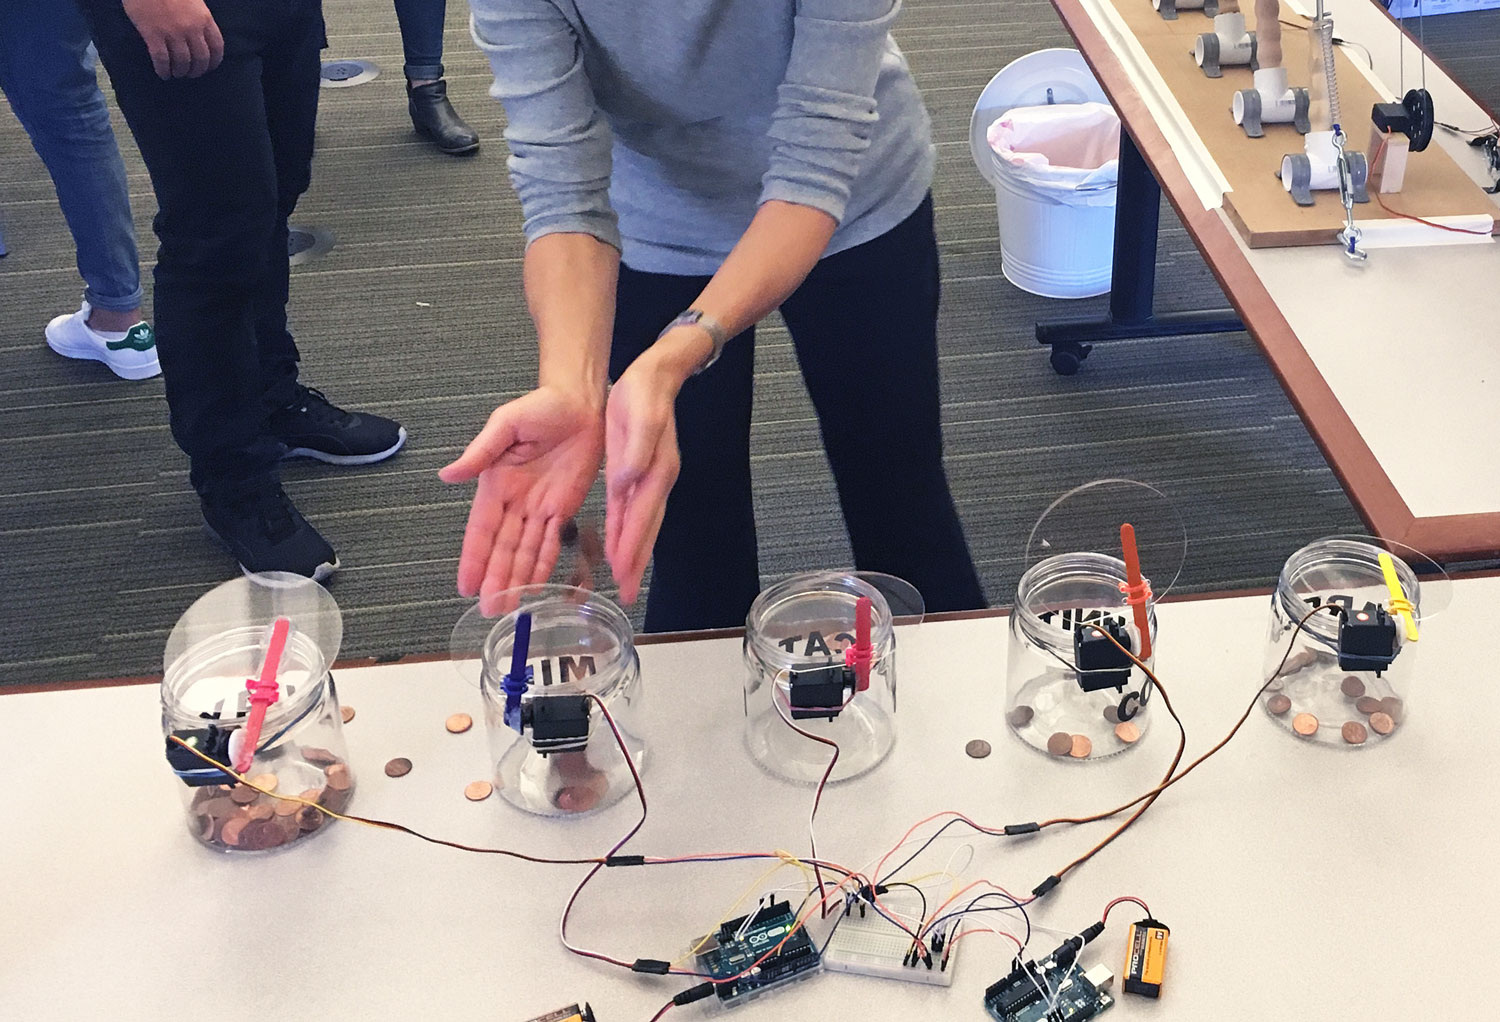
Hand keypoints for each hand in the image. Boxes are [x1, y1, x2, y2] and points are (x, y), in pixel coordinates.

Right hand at [122, 0, 224, 79]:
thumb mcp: (194, 0)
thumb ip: (200, 18)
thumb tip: (201, 36)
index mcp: (205, 19)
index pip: (217, 47)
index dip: (214, 62)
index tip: (209, 68)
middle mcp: (192, 29)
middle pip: (200, 59)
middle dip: (197, 70)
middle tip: (191, 74)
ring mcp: (173, 33)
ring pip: (182, 62)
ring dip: (180, 72)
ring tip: (177, 74)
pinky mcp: (153, 35)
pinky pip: (161, 59)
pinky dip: (163, 70)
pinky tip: (163, 74)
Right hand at [440, 387, 604, 614]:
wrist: (580, 403)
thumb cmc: (540, 407)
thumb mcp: (505, 425)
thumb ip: (480, 452)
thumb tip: (447, 475)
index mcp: (496, 484)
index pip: (482, 529)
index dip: (474, 558)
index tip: (465, 585)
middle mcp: (515, 502)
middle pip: (503, 548)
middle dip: (495, 579)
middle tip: (488, 611)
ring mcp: (539, 507)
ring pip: (526, 551)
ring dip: (518, 579)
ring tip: (508, 608)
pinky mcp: (564, 508)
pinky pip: (552, 542)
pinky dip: (544, 565)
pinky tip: (537, 587)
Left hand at [604, 346, 695, 604]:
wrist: (654, 375)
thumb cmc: (645, 393)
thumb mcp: (639, 417)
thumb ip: (634, 454)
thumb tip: (623, 484)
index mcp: (654, 471)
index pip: (641, 517)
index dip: (632, 547)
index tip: (622, 573)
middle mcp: (654, 481)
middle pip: (645, 530)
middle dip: (635, 562)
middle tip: (627, 593)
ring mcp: (648, 480)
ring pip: (639, 525)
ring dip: (632, 553)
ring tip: (624, 580)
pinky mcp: (636, 474)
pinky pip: (630, 510)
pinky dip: (625, 531)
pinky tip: (616, 545)